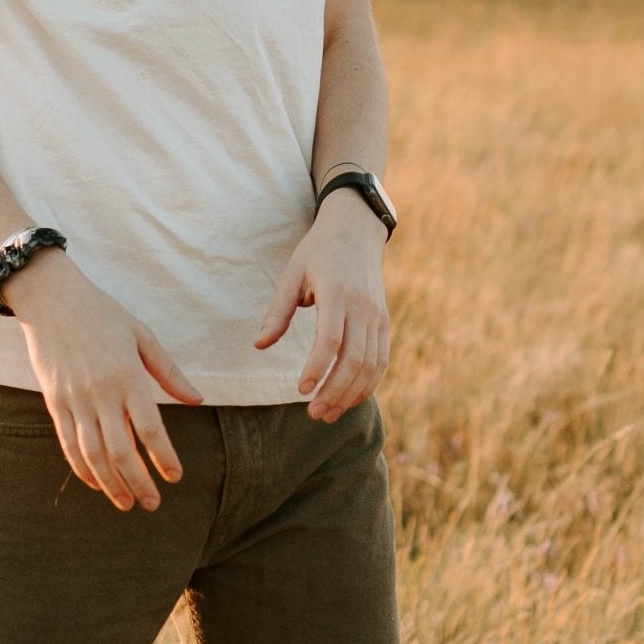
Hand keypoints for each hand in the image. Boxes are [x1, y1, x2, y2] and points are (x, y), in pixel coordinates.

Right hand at [4, 249, 204, 510]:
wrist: (50, 297)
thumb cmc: (102, 313)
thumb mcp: (141, 334)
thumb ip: (168, 372)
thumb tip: (197, 400)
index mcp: (127, 373)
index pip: (149, 428)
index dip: (163, 457)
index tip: (175, 477)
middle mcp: (100, 391)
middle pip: (120, 450)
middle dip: (139, 482)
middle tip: (153, 503)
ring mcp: (74, 398)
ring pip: (93, 454)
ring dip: (111, 484)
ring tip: (127, 503)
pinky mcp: (55, 401)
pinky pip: (68, 444)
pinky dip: (82, 469)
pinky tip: (96, 483)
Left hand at [253, 194, 390, 420]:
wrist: (356, 231)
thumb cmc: (317, 252)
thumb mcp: (292, 274)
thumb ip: (278, 311)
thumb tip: (259, 346)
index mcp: (336, 292)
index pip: (330, 339)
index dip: (317, 368)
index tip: (301, 390)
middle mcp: (362, 307)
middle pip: (354, 359)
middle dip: (334, 391)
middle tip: (312, 412)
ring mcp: (377, 316)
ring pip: (370, 365)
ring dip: (351, 394)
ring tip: (327, 413)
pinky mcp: (384, 323)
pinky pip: (380, 360)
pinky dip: (367, 384)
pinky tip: (348, 399)